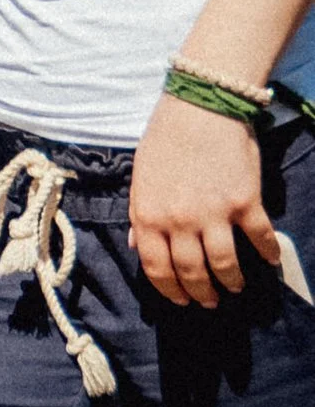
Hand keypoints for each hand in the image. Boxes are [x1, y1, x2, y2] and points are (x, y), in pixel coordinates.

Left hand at [129, 95, 281, 306]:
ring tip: (234, 287)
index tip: (180, 299)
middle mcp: (180, 221)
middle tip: (208, 301)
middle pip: (191, 272)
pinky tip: (269, 261)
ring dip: (230, 282)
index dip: (169, 289)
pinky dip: (267, 253)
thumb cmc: (166, 139)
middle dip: (200, 293)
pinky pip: (260, 238)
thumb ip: (140, 214)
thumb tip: (136, 245)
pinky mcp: (245, 202)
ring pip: (224, 264)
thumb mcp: (140, 177)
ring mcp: (214, 214)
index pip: (156, 268)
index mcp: (149, 216)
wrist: (201, 106)